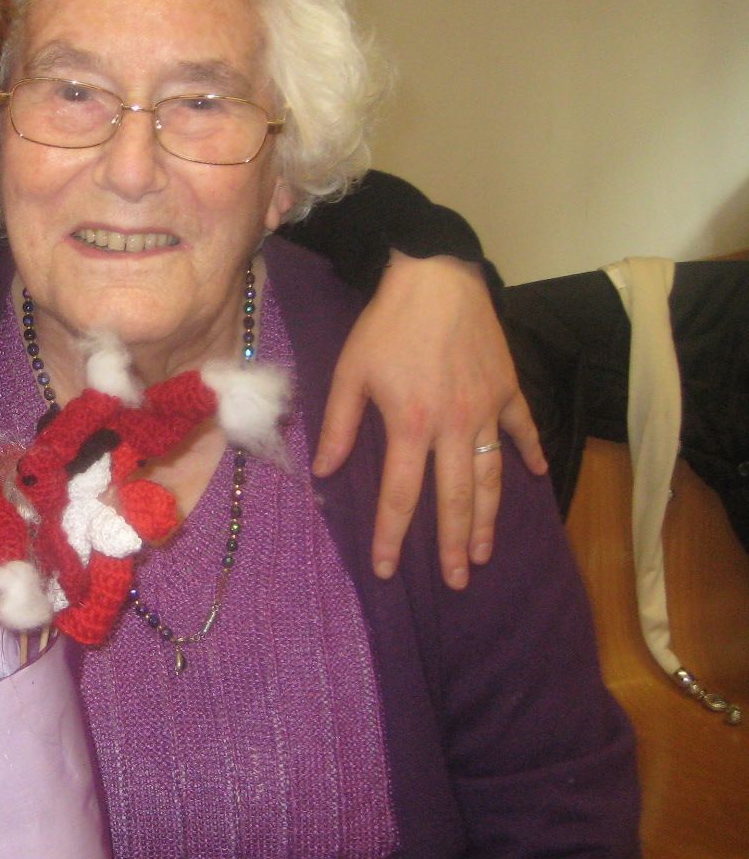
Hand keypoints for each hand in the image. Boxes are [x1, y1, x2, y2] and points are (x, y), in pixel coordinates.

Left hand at [313, 253, 546, 587]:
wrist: (436, 276)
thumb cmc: (386, 324)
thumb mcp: (349, 372)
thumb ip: (338, 426)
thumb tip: (322, 473)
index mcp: (409, 425)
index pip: (399, 495)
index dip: (392, 535)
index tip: (387, 569)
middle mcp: (453, 426)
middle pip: (454, 498)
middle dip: (452, 545)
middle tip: (457, 582)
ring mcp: (486, 410)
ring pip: (491, 476)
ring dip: (488, 517)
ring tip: (483, 550)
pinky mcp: (508, 389)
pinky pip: (523, 430)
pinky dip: (530, 454)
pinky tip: (535, 478)